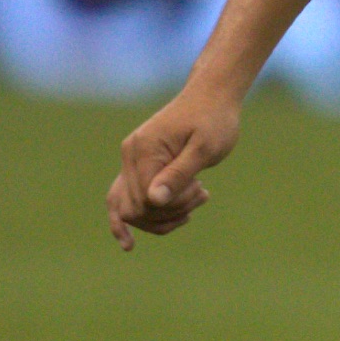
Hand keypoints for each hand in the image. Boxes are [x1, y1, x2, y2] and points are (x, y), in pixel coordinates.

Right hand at [109, 87, 241, 246]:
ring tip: (198, 195)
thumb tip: (154, 201)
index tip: (200, 189)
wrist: (212, 97)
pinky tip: (128, 243)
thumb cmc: (214, 120)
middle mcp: (129, 156)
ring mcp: (130, 161)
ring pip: (129, 208)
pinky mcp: (137, 165)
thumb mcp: (205, 149)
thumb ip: (179, 174)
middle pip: (135, 208)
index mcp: (144, 150)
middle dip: (168, 213)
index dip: (171, 206)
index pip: (145, 200)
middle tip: (202, 192)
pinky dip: (134, 218)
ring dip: (162, 215)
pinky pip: (125, 198)